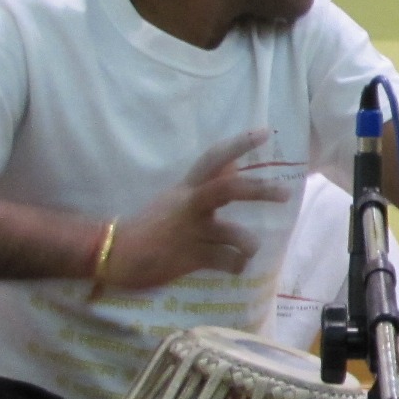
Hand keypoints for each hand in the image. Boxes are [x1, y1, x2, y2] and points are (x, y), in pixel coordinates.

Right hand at [103, 130, 287, 290]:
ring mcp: (190, 232)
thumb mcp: (177, 199)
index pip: (213, 159)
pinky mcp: (190, 257)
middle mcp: (190, 206)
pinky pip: (226, 261)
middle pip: (227, 189)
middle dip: (259, 190)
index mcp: (186, 190)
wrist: (114, 254)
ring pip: (233, 233)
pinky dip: (237, 265)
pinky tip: (235, 266)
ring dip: (248, 243)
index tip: (263, 132)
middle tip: (285, 194)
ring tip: (249, 250)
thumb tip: (235, 165)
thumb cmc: (150, 227)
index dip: (238, 144)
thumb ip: (206, 184)